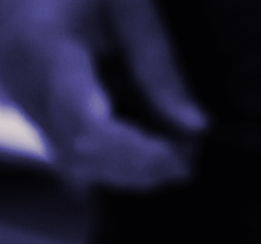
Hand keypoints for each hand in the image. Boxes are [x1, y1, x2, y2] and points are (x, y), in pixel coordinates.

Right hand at [0, 0, 206, 188]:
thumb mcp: (130, 5)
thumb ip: (159, 65)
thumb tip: (195, 127)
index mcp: (44, 49)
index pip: (85, 125)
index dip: (136, 152)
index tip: (181, 154)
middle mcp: (25, 83)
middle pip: (81, 153)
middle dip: (142, 166)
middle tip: (191, 155)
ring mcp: (25, 100)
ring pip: (77, 162)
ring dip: (134, 170)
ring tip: (180, 152)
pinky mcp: (34, 108)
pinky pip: (72, 153)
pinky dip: (117, 161)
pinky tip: (153, 149)